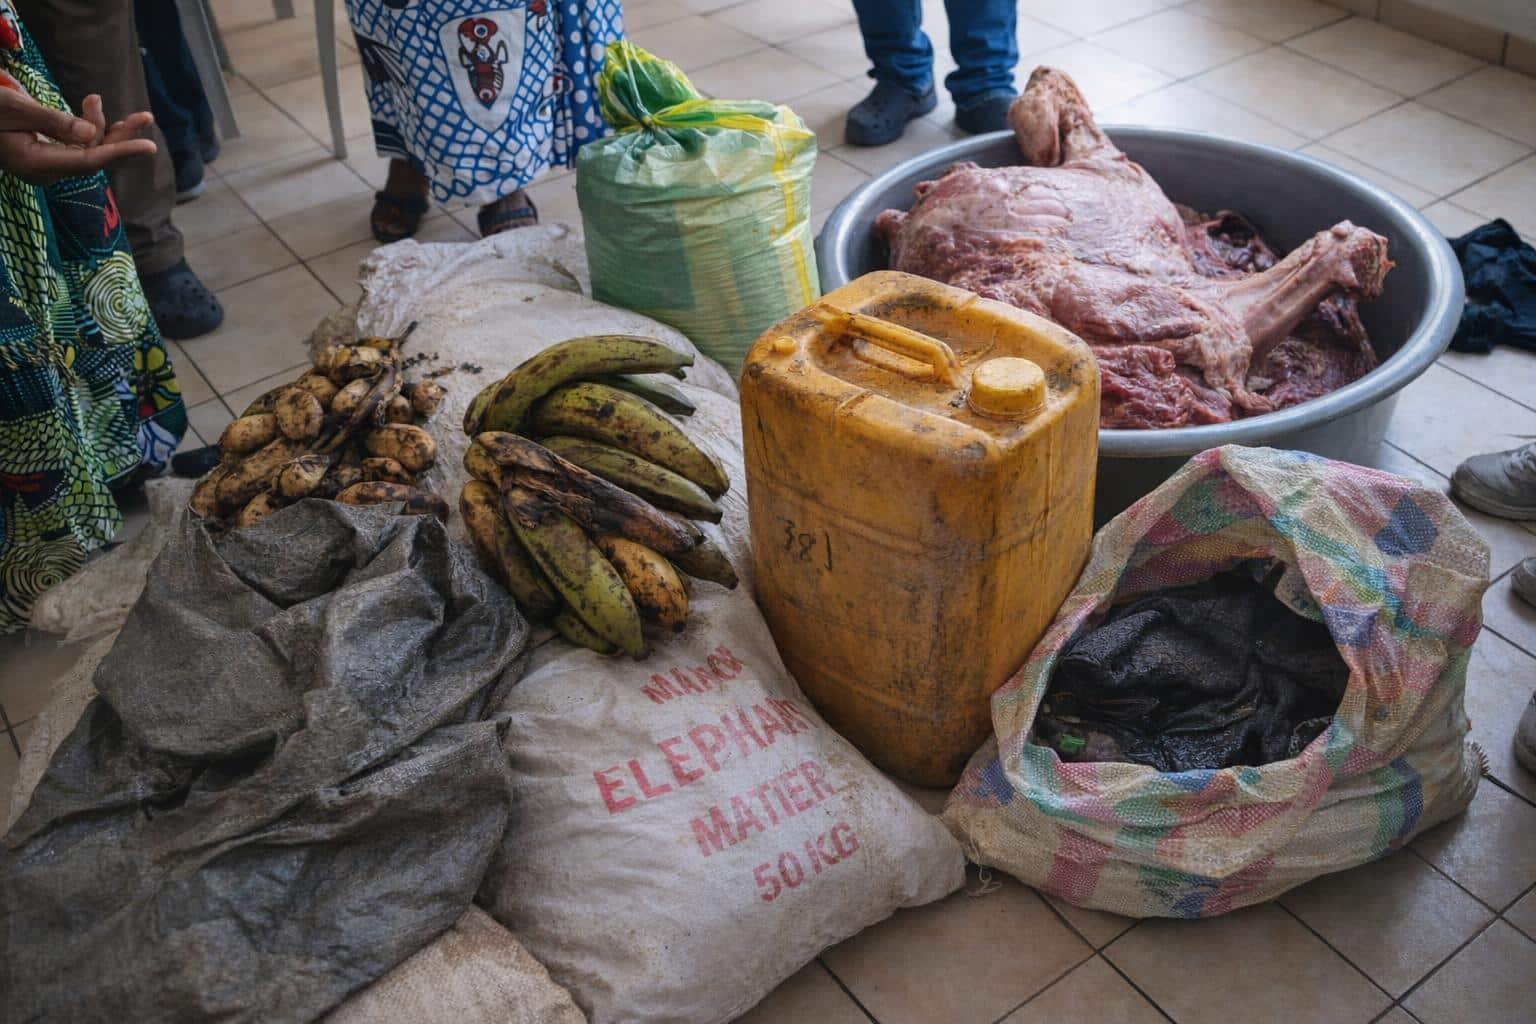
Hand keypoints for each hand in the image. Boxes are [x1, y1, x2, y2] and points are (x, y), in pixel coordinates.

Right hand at [0, 91, 156, 183]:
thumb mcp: (15, 109)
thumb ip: (53, 122)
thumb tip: (91, 135)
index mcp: (36, 164)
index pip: (89, 161)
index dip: (121, 152)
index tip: (149, 146)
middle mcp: (46, 170)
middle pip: (95, 156)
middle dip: (120, 136)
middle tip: (145, 116)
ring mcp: (48, 164)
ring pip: (87, 148)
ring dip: (99, 123)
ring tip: (94, 98)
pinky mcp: (49, 155)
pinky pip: (78, 143)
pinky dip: (86, 124)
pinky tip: (90, 104)